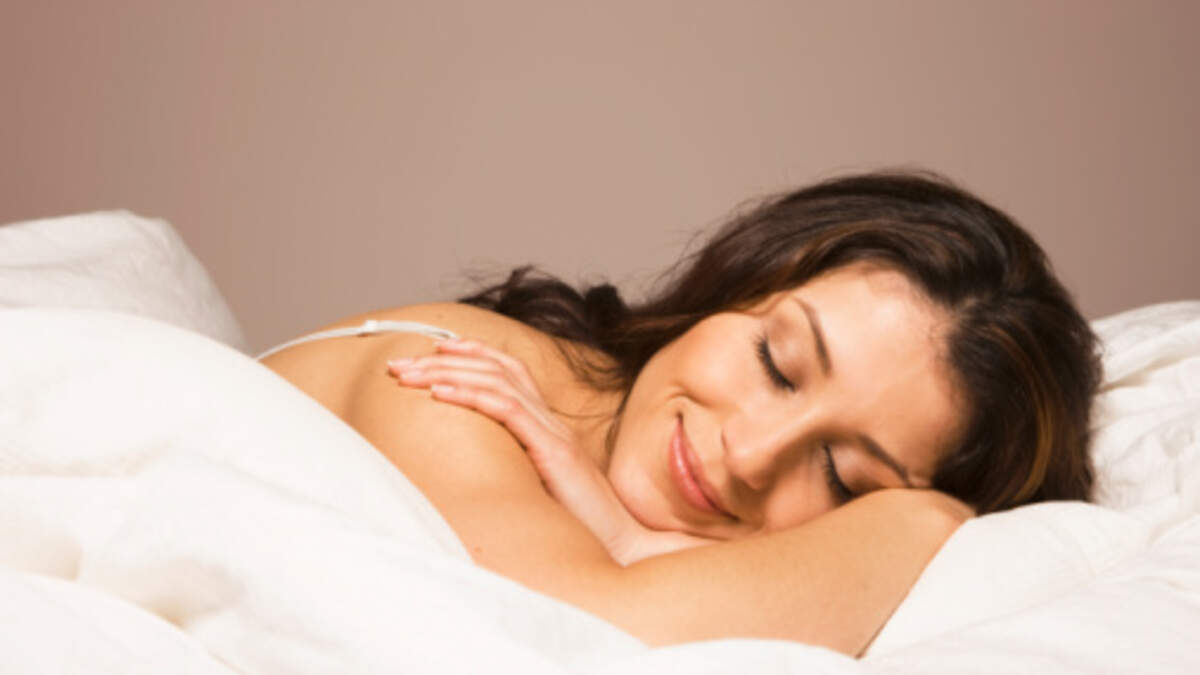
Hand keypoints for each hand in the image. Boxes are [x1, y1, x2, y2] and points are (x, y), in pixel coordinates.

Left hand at [387, 338, 714, 563]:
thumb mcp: (540, 489)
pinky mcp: (554, 453)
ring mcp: (554, 434)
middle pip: (496, 368)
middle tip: (398, 362)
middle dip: (442, 360)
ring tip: (409, 374)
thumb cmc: (579, 527)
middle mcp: (551, 421)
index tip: (431, 350)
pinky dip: (471, 396)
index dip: (471, 353)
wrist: (621, 548)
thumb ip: (516, 469)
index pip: (510, 371)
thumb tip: (471, 471)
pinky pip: (508, 411)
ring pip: (497, 381)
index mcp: (548, 426)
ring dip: (447, 373)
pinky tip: (439, 394)